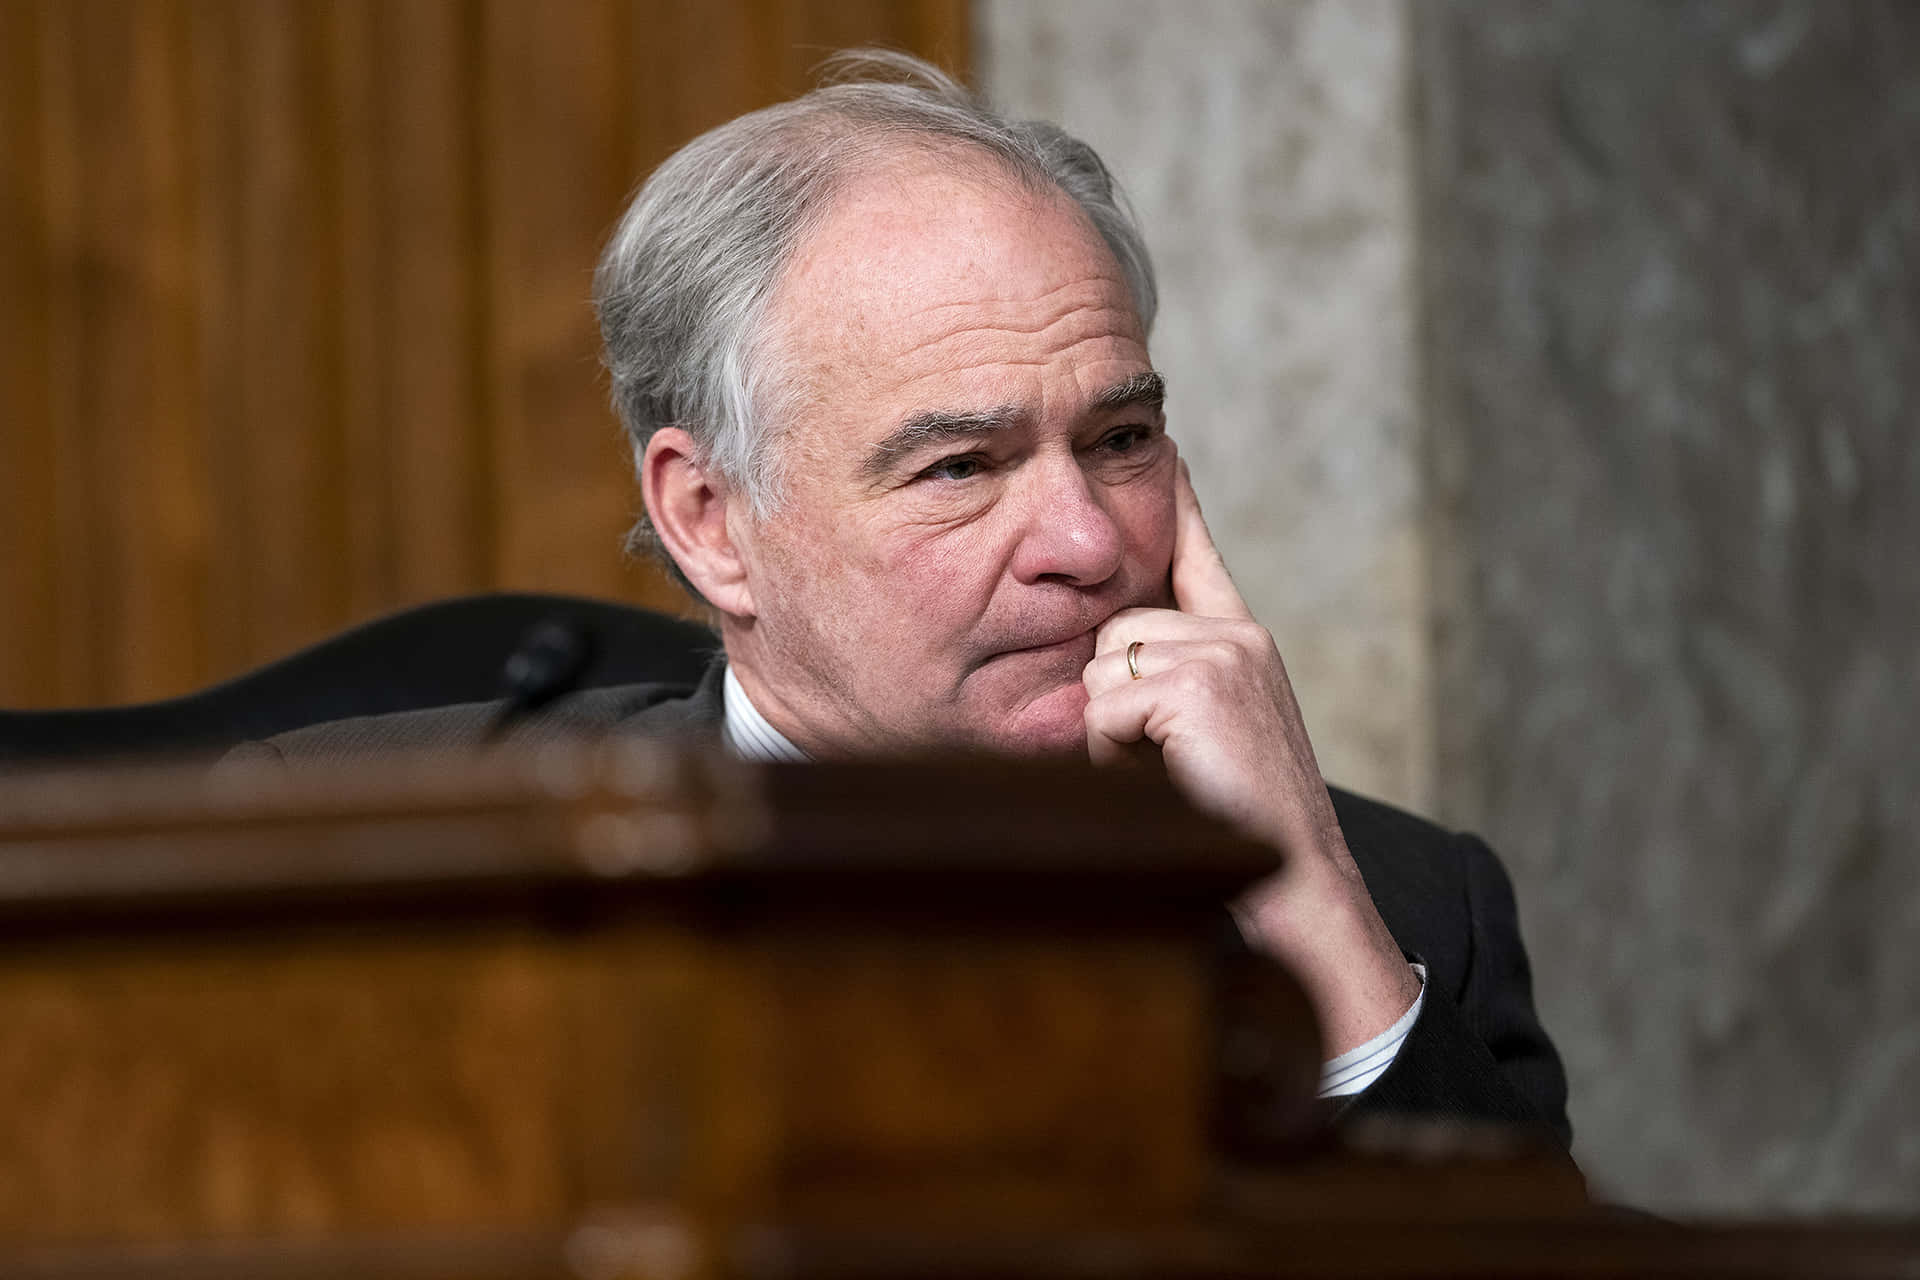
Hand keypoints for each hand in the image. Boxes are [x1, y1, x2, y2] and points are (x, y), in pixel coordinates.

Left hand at [1082, 459, 1420, 1053]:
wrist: (1295, 885)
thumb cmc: (1239, 826)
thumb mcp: (1207, 740)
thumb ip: (1169, 687)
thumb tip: (1105, 664)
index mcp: (1243, 642)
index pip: (1198, 555)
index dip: (1179, 505)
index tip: (1169, 449)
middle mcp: (1239, 635)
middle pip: (1112, 629)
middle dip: (1110, 698)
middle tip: (1160, 759)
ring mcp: (1223, 654)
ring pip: (1101, 667)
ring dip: (1110, 732)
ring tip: (1167, 772)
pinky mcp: (1200, 684)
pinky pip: (1103, 705)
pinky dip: (1113, 753)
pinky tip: (1167, 777)